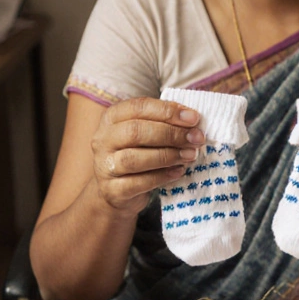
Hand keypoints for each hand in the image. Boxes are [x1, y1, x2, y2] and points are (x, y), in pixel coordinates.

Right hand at [89, 97, 204, 213]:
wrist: (115, 192)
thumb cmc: (135, 154)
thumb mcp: (143, 134)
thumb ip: (162, 123)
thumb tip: (192, 119)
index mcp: (111, 118)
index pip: (138, 107)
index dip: (167, 111)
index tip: (194, 118)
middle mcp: (103, 140)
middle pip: (135, 131)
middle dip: (171, 134)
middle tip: (196, 138)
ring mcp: (104, 166)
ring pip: (134, 158)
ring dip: (167, 155)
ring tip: (190, 155)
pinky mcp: (112, 190)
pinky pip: (138, 182)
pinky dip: (162, 176)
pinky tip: (178, 172)